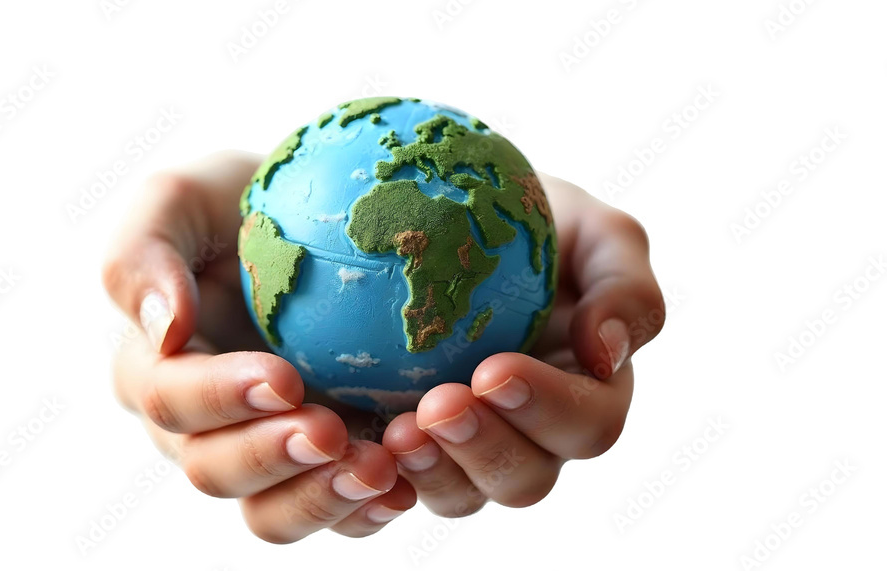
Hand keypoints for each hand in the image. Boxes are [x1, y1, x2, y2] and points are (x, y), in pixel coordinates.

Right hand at [102, 151, 414, 542]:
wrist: (319, 223)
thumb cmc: (242, 203)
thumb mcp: (183, 197)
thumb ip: (144, 254)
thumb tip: (166, 328)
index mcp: (154, 367)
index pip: (169, 398)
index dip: (220, 397)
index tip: (282, 377)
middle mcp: (200, 426)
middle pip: (215, 470)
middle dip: (272, 457)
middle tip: (333, 431)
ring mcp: (263, 453)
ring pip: (271, 512)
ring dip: (321, 499)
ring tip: (379, 472)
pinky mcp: (320, 465)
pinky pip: (334, 511)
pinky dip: (366, 509)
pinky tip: (405, 487)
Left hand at [381, 174, 664, 515]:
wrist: (450, 219)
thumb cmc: (533, 221)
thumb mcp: (595, 232)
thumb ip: (625, 287)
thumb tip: (606, 352)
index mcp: (588, 391)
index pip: (587, 424)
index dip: (546, 409)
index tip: (493, 371)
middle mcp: (532, 434)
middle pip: (524, 479)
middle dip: (483, 448)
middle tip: (436, 405)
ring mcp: (468, 448)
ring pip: (461, 495)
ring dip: (431, 471)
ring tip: (395, 432)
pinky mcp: (409, 448)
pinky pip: (396, 489)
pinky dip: (379, 478)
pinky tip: (354, 445)